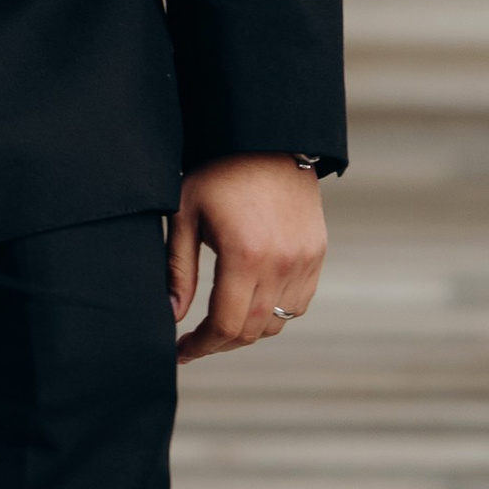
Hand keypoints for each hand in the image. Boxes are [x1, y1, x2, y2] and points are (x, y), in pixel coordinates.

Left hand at [169, 156, 325, 358]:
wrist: (266, 136)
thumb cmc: (218, 170)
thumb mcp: (186, 212)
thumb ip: (179, 268)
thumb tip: (172, 314)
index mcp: (245, 254)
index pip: (226, 325)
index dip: (202, 346)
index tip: (181, 352)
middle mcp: (282, 263)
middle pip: (253, 330)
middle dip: (221, 342)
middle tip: (196, 341)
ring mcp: (305, 261)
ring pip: (277, 322)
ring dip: (249, 330)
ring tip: (220, 321)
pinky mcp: (317, 254)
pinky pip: (298, 303)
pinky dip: (275, 312)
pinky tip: (251, 301)